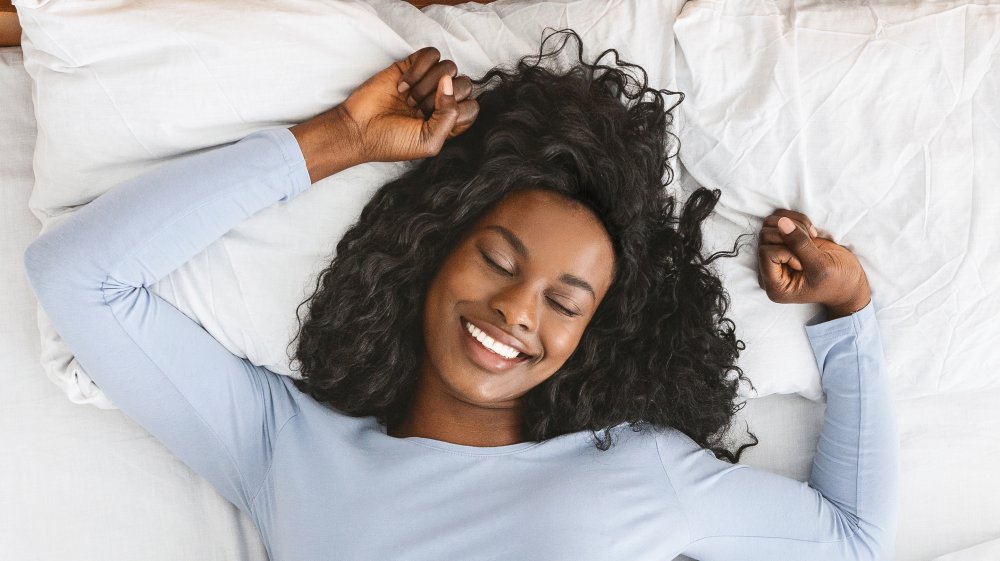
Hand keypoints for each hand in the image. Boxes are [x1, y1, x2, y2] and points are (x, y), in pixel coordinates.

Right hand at [339, 46, 479, 162]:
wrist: (358, 129)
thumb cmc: (392, 142)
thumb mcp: (429, 142)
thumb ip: (449, 116)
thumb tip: (449, 81)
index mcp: (450, 122)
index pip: (472, 107)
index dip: (456, 111)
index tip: (432, 120)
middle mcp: (442, 101)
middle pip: (464, 84)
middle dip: (440, 98)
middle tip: (417, 110)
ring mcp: (428, 82)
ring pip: (449, 67)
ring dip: (427, 84)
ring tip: (408, 98)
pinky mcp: (411, 66)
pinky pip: (430, 55)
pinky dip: (418, 68)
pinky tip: (402, 85)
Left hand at [757, 210, 870, 318]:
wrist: (850, 280)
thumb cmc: (838, 281)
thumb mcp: (821, 266)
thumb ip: (800, 244)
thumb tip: (781, 222)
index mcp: (774, 285)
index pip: (765, 253)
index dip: (786, 250)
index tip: (803, 263)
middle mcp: (769, 269)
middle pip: (765, 235)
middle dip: (790, 234)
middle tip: (810, 244)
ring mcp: (775, 253)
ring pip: (770, 224)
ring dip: (794, 224)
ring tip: (812, 236)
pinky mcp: (784, 241)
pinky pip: (779, 219)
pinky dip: (796, 219)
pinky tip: (811, 232)